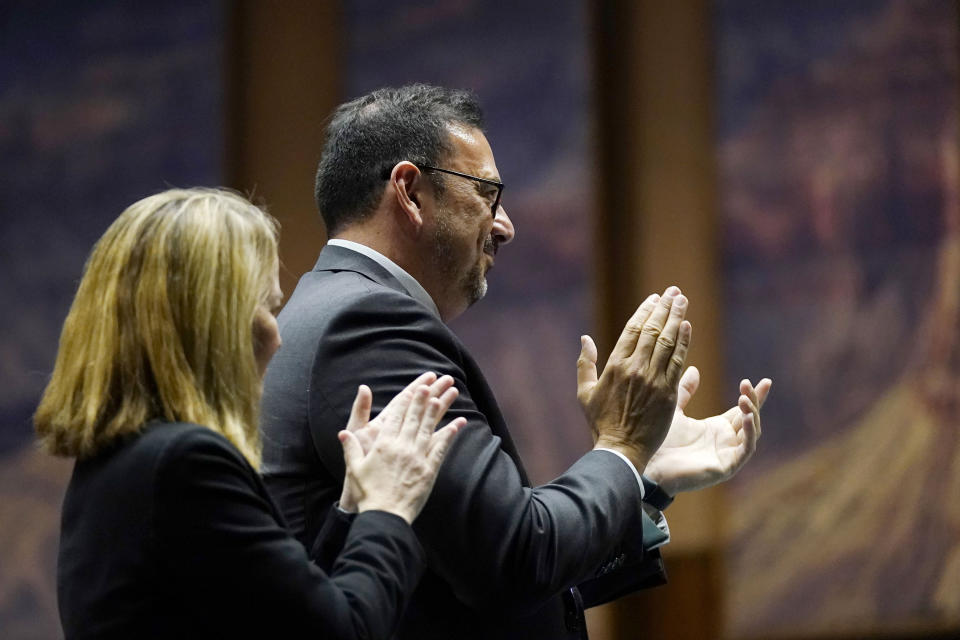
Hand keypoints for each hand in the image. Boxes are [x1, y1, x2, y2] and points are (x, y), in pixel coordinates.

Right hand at [337, 378, 463, 523]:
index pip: (396, 417)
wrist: (384, 515)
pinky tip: (457, 423)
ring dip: (437, 411)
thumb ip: (350, 448)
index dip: (406, 401)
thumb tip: (343, 433)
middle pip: (414, 418)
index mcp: (383, 444)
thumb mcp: (354, 468)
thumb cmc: (367, 493)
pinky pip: (441, 448)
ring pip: (428, 429)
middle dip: (423, 399)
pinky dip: (449, 435)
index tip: (413, 388)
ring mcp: (417, 458)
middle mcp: (401, 447)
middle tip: (432, 384)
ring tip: (445, 396)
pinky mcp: (429, 470)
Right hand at [577, 286, 691, 470]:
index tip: (654, 298)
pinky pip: (677, 362)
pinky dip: (683, 343)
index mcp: (615, 366)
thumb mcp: (585, 393)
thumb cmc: (600, 423)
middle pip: (652, 331)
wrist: (621, 451)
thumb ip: (585, 364)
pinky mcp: (668, 393)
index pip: (633, 330)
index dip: (645, 311)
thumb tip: (585, 338)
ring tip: (682, 301)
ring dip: (676, 319)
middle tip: (674, 292)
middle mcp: (635, 369)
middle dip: (664, 309)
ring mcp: (653, 380)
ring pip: (667, 342)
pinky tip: (687, 327)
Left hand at [643, 367, 771, 494]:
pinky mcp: (727, 467)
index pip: (743, 409)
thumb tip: (695, 369)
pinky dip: (749, 433)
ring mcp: (728, 454)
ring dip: (752, 414)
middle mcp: (726, 441)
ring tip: (744, 398)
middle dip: (754, 400)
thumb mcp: (674, 409)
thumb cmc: (660, 441)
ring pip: (752, 432)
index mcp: (717, 428)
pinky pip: (746, 449)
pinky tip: (746, 417)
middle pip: (750, 417)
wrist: (648, 465)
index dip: (754, 396)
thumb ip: (685, 391)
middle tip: (748, 383)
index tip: (765, 380)